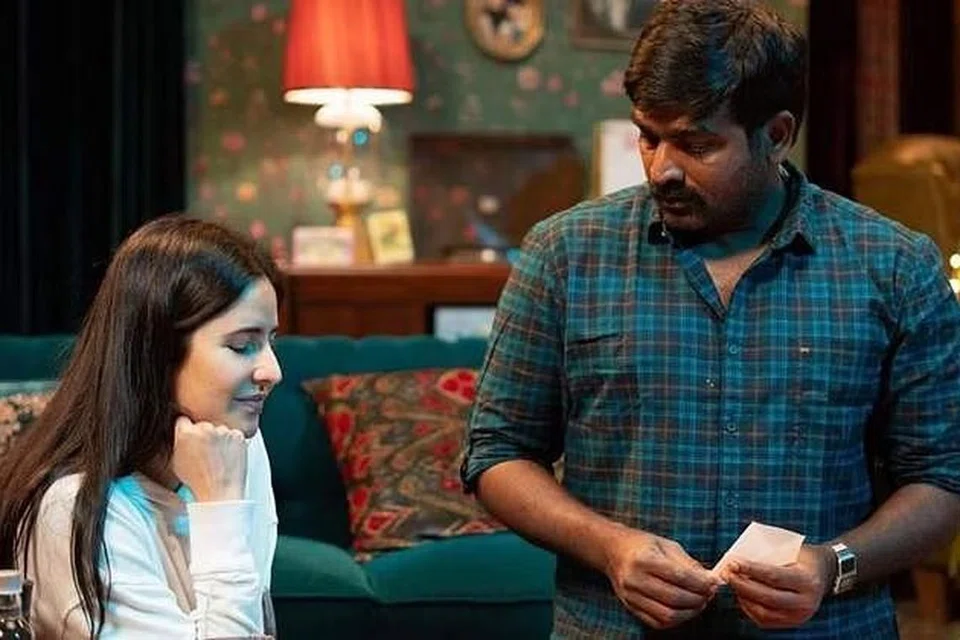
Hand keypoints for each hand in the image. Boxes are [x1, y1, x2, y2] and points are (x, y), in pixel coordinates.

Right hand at [171, 416, 247, 501]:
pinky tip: (228, 457)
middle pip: (203, 425)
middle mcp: (205, 428)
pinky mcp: (238, 435)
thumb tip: (182, 435)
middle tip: (206, 453)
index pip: (183, 421)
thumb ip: (179, 444)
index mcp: (186, 433)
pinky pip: (233, 435)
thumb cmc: (198, 481)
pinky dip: (232, 444)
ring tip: (218, 459)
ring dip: (219, 439)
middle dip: (204, 436)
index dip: (186, 430)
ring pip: (219, 430)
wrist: (220, 491)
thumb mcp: (177, 463)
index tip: (190, 438)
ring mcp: (223, 431)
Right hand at [604, 528, 721, 629]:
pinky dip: (675, 620)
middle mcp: (634, 579)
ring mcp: (630, 596)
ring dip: (689, 613)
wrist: (613, 551)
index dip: (701, 583)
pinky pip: (656, 622)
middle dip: (698, 599)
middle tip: (709, 594)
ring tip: (699, 603)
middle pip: (674, 598)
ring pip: (667, 615)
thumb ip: (688, 563)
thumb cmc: (641, 545)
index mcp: (643, 559)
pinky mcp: (630, 607)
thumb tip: (710, 580)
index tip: (714, 584)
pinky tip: (684, 610)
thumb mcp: (666, 545)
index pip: (679, 576)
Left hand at [725, 544, 832, 628]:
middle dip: (742, 585)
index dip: (751, 570)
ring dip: (743, 598)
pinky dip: (749, 608)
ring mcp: (799, 616)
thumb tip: (739, 559)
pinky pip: (765, 620)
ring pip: (764, 613)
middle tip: (727, 573)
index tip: (733, 562)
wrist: (823, 573)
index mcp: (808, 580)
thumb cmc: (802, 557)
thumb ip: (769, 556)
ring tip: (733, 583)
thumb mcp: (792, 550)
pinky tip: (742, 595)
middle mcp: (806, 602)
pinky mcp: (792, 623)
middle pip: (767, 597)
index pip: (774, 576)